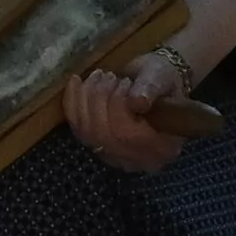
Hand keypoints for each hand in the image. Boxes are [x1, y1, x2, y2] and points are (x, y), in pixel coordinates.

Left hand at [64, 49, 196, 175]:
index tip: (125, 82)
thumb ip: (152, 88)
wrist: (153, 81)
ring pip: (87, 133)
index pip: (130, 136)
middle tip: (110, 76)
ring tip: (100, 76)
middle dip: (100, 100)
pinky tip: (76, 81)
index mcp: (163, 147)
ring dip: (86, 98)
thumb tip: (138, 102)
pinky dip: (72, 102)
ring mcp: (115, 157)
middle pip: (104, 136)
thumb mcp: (162, 76)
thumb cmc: (163, 78)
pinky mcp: (97, 147)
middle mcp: (139, 160)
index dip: (118, 107)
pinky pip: (76, 129)